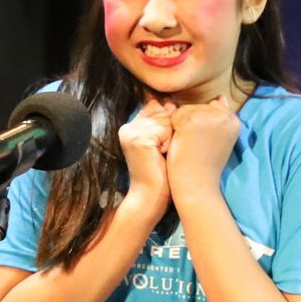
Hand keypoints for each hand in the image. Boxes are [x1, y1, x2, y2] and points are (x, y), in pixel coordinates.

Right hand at [117, 98, 175, 219]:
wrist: (150, 198)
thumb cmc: (161, 174)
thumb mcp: (161, 144)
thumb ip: (163, 123)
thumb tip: (171, 103)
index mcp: (130, 127)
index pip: (156, 108)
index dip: (168, 125)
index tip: (163, 147)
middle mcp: (128, 128)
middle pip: (163, 111)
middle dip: (172, 131)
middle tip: (162, 154)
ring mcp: (131, 133)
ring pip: (166, 119)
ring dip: (172, 138)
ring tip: (162, 156)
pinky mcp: (139, 140)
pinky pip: (166, 129)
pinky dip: (170, 144)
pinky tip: (162, 157)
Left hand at [166, 96, 239, 199]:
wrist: (198, 185)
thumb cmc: (205, 165)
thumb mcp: (220, 138)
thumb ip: (219, 117)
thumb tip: (219, 97)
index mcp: (234, 120)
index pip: (211, 108)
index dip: (202, 126)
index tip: (205, 144)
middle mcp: (225, 115)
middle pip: (197, 107)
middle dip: (191, 124)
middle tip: (197, 147)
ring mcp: (208, 117)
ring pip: (185, 110)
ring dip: (181, 127)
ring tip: (190, 146)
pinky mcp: (191, 120)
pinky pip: (175, 116)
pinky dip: (174, 130)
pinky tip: (182, 145)